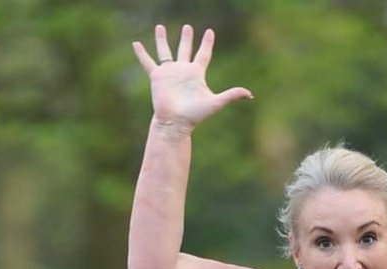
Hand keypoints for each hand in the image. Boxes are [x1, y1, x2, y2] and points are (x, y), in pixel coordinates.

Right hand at [132, 24, 251, 128]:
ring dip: (162, 40)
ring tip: (160, 27)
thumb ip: (231, 96)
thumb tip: (250, 94)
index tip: (209, 32)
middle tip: (188, 27)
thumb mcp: (215, 103)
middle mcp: (183, 71)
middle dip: (187, 38)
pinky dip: (141, 54)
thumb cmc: (195, 115)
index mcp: (196, 74)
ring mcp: (169, 73)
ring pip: (165, 51)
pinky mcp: (157, 77)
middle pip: (185, 50)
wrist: (176, 122)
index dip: (207, 43)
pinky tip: (136, 44)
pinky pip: (148, 62)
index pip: (203, 54)